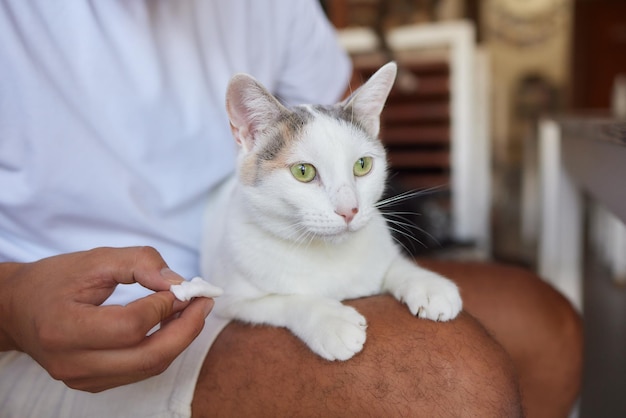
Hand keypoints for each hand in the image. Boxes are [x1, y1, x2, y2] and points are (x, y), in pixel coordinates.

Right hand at [0, 246, 212, 391]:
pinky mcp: (93, 383)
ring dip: (180, 339)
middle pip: (148, 356)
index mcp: (64, 328)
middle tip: (203, 302)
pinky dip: (163, 348)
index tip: (180, 288)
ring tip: (192, 311)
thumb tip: (178, 283)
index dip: (163, 306)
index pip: (129, 326)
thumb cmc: (55, 280)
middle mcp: (72, 363)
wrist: (19, 309)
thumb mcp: (95, 259)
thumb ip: (139, 263)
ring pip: (149, 367)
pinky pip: (140, 371)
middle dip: (186, 329)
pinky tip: (171, 326)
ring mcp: (82, 379)